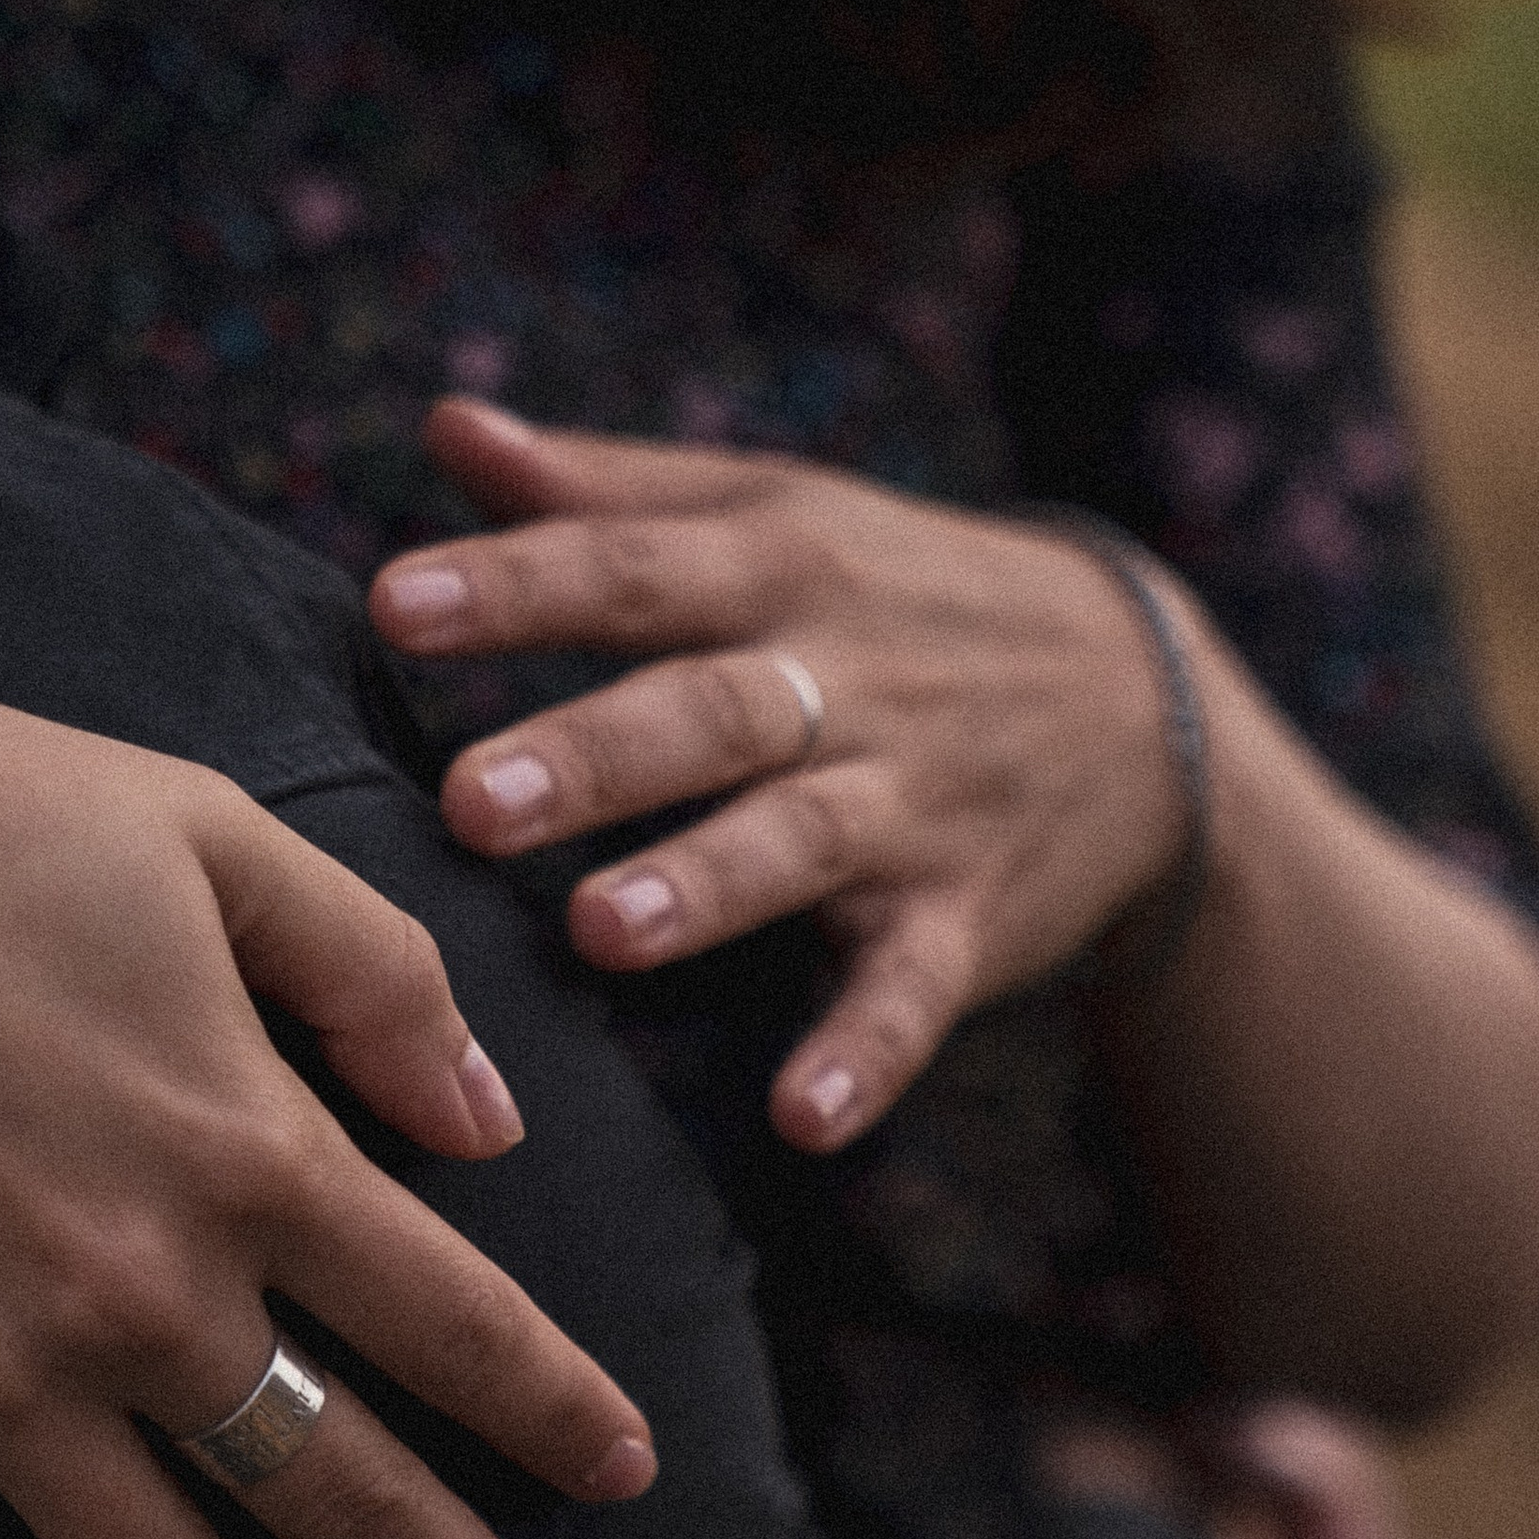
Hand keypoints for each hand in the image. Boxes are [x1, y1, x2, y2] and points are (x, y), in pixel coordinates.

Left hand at [370, 400, 1192, 1150]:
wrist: (1146, 699)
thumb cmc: (896, 595)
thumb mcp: (772, 513)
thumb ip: (602, 491)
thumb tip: (445, 422)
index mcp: (776, 570)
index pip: (630, 571)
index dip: (513, 586)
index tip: (392, 603)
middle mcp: (840, 683)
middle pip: (702, 713)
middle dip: (589, 757)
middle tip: (466, 801)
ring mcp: (909, 805)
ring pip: (797, 844)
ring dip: (703, 888)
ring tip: (601, 930)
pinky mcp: (965, 918)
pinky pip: (912, 991)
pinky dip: (865, 1054)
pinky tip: (801, 1116)